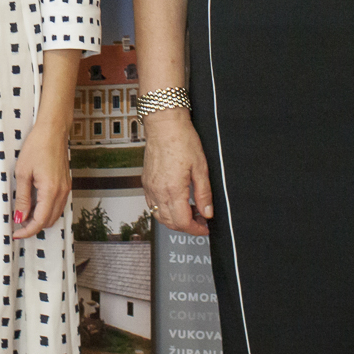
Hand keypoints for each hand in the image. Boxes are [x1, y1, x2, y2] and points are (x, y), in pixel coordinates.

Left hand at [11, 123, 71, 239]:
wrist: (52, 130)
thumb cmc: (37, 146)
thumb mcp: (23, 173)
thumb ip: (23, 198)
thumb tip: (20, 217)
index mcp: (51, 190)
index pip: (40, 221)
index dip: (27, 230)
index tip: (16, 233)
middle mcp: (62, 192)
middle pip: (49, 221)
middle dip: (34, 227)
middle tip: (18, 225)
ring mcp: (66, 188)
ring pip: (55, 214)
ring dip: (41, 219)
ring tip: (24, 215)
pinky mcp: (66, 184)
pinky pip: (58, 204)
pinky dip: (47, 210)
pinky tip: (35, 205)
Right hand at [142, 109, 213, 235]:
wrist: (164, 124)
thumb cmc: (182, 140)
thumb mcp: (201, 168)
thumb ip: (204, 194)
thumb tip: (207, 213)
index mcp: (172, 189)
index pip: (182, 222)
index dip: (195, 229)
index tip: (204, 227)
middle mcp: (158, 191)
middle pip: (170, 223)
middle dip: (186, 226)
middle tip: (200, 218)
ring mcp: (149, 187)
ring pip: (159, 216)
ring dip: (174, 219)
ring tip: (190, 210)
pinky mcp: (146, 182)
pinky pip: (152, 204)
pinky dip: (164, 210)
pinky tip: (176, 201)